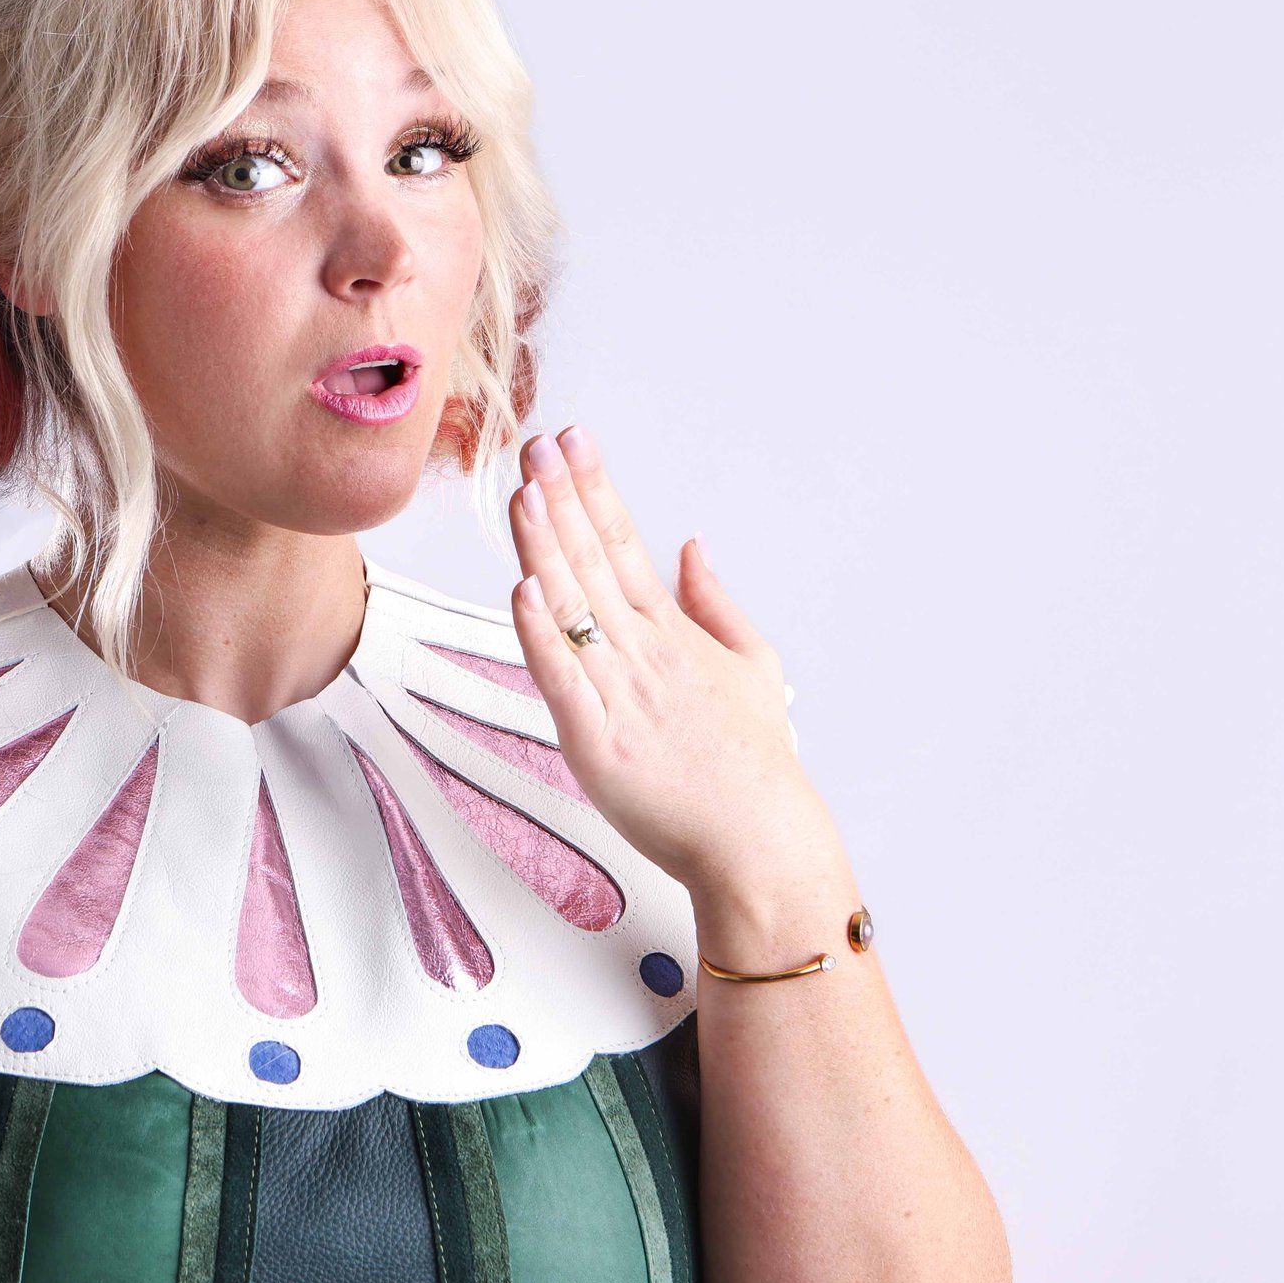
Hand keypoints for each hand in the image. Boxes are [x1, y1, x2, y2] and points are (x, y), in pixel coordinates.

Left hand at [506, 425, 840, 904]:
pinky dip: (541, 633)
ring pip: (571, 606)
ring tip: (524, 491)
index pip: (624, 543)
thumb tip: (692, 546)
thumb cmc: (752, 763)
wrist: (759, 841)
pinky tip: (524, 589)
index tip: (572, 441)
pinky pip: (562, 677)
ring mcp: (619, 693)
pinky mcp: (597, 740)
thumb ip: (715, 602)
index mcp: (673, 632)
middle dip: (562, 497)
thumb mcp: (752, 665)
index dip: (595, 488)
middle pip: (592, 560)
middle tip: (537, 445)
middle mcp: (643, 652)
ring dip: (544, 546)